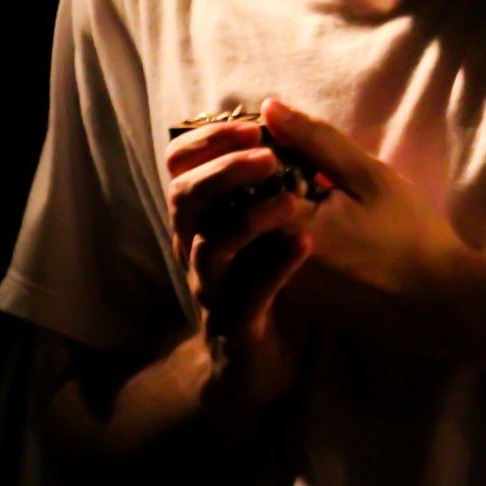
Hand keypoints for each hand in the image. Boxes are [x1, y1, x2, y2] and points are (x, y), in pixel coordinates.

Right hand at [164, 119, 313, 410]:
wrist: (259, 370)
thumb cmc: (264, 283)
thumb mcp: (265, 226)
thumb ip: (264, 177)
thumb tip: (275, 115)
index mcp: (203, 220)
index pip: (181, 168)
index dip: (207, 140)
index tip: (251, 121)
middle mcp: (198, 250)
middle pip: (187, 200)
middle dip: (223, 170)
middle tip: (268, 154)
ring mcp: (214, 290)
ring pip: (211, 247)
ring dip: (250, 217)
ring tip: (292, 200)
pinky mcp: (238, 326)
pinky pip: (248, 296)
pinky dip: (274, 268)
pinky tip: (304, 245)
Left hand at [259, 97, 476, 358]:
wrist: (435, 302)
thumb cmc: (409, 233)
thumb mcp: (368, 177)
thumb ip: (315, 141)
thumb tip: (269, 107)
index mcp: (286, 225)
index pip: (239, 177)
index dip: (256, 151)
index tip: (279, 137)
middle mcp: (269, 261)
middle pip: (235, 209)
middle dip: (253, 180)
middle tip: (292, 164)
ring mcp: (278, 287)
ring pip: (247, 236)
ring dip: (263, 207)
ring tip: (304, 191)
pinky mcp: (291, 303)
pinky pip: (263, 260)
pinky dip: (276, 235)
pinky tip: (312, 224)